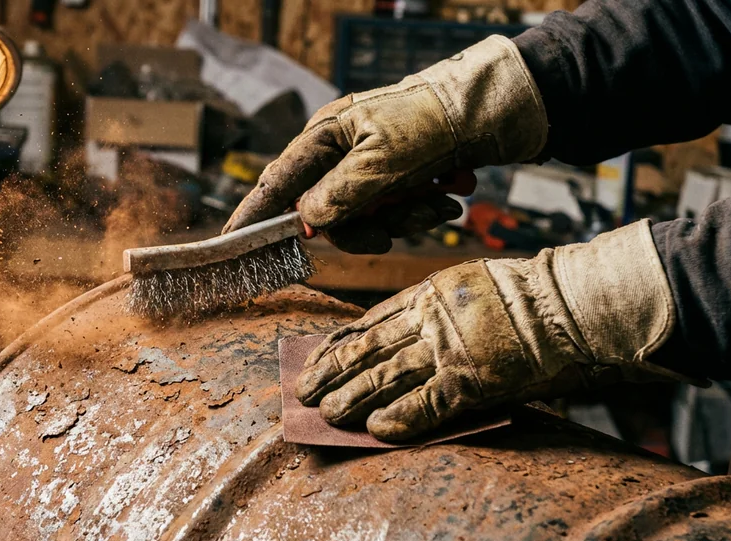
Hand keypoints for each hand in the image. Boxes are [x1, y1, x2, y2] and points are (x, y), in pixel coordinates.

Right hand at [223, 35, 546, 253]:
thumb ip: (341, 194)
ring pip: (368, 217)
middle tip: (398, 225)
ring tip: (443, 198)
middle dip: (368, 224)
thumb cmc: (437, 119)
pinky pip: (396, 211)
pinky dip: (423, 209)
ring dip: (407, 216)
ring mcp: (371, 164)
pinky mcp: (400, 175)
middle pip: (328, 213)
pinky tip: (450, 193)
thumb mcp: (385, 160)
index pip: (277, 182)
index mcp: (326, 136)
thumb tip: (305, 221)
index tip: (228, 244)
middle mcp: (342, 151)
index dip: (253, 215)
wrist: (502, 106)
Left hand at [295, 221, 699, 441]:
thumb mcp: (464, 288)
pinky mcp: (472, 377)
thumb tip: (389, 345)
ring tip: (328, 414)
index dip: (337, 344)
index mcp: (426, 293)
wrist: (568, 304)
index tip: (313, 358)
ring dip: (353, 397)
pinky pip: (427, 402)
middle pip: (367, 349)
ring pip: (386, 375)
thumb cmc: (522, 300)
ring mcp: (449, 347)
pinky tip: (377, 429)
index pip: (367, 322)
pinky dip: (400, 416)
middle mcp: (430, 318)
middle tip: (305, 393)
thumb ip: (427, 311)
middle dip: (332, 373)